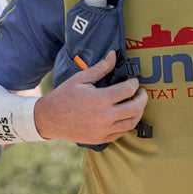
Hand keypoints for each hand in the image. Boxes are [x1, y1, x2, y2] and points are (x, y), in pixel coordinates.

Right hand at [32, 51, 146, 144]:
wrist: (50, 119)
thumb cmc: (64, 96)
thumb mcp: (81, 78)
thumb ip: (100, 68)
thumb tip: (113, 55)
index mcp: (100, 99)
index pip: (128, 90)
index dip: (134, 83)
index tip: (133, 81)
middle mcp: (105, 116)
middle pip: (135, 108)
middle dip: (142, 98)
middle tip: (141, 92)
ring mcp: (104, 130)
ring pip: (132, 123)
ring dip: (138, 112)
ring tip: (136, 104)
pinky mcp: (101, 138)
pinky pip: (121, 132)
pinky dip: (127, 123)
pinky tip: (124, 116)